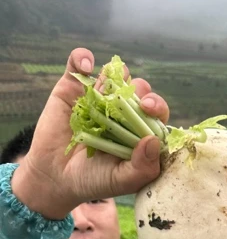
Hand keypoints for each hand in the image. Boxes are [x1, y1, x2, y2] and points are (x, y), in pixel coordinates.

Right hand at [11, 49, 169, 219]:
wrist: (56, 176)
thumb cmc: (94, 180)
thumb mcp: (122, 180)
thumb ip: (143, 167)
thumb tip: (153, 142)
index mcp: (139, 130)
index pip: (156, 113)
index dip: (157, 108)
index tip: (150, 109)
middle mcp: (122, 110)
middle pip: (141, 90)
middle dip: (143, 92)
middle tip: (138, 102)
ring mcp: (99, 96)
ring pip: (116, 74)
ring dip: (118, 75)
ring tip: (111, 87)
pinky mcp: (73, 87)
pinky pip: (79, 63)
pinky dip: (82, 58)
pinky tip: (85, 66)